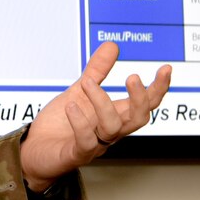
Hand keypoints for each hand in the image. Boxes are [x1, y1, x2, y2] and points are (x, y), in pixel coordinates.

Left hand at [21, 43, 171, 190]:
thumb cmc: (59, 125)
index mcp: (114, 115)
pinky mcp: (76, 154)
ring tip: (87, 83)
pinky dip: (80, 123)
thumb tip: (113, 45)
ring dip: (102, 102)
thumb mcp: (79, 92)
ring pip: (112, 127)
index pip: (145, 104)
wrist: (33, 151)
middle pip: (138, 119)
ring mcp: (95, 144)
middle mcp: (109, 131)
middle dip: (140, 98)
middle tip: (133, 77)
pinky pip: (85, 141)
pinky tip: (72, 106)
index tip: (166, 68)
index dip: (158, 88)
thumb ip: (97, 71)